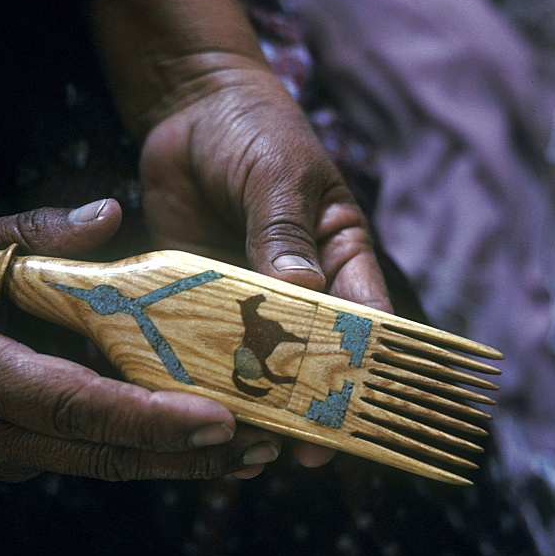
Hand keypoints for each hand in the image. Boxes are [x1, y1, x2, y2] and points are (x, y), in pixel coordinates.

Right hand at [0, 203, 281, 481]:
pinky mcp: (24, 457)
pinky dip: (149, 453)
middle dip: (186, 455)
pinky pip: (95, 458)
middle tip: (264, 444)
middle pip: (106, 453)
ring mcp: (11, 454)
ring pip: (109, 466)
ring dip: (181, 464)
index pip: (75, 404)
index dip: (147, 418)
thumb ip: (31, 234)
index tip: (216, 422)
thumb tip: (109, 211)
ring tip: (254, 453)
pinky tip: (202, 444)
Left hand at [139, 60, 390, 468]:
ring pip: (257, 354)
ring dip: (254, 392)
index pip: (364, 317)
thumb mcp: (278, 173)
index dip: (364, 364)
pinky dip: (202, 367)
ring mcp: (247, 293)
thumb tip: (299, 292)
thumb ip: (283, 231)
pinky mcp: (198, 293)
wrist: (190, 108)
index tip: (360, 408)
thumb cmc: (254, 130)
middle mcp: (298, 283)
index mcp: (339, 254)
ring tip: (251, 438)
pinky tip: (197, 399)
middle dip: (309, 396)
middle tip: (303, 446)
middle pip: (310, 350)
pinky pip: (203, 337)